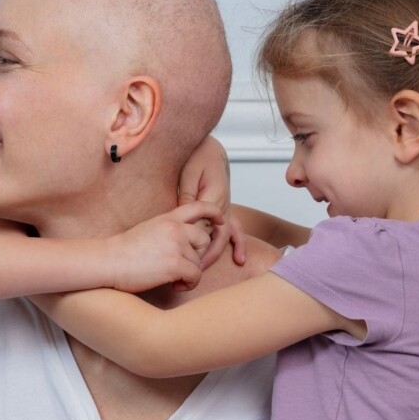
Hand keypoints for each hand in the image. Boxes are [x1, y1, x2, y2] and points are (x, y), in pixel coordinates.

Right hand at [106, 202, 223, 292]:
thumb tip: (185, 242)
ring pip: (198, 262)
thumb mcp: (149, 230)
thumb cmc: (125, 251)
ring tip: (172, 278)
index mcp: (168, 218)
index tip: (220, 220)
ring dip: (188, 274)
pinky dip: (188, 284)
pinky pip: (195, 276)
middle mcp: (175, 228)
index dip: (214, 212)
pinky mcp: (175, 264)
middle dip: (197, 255)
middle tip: (181, 265)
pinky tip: (174, 285)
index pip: (199, 206)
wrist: (108, 261)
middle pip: (204, 239)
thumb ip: (168, 230)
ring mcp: (176, 245)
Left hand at [178, 136, 246, 266]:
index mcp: (213, 197)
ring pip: (224, 236)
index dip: (191, 241)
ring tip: (202, 269)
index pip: (202, 226)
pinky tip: (240, 260)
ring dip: (215, 254)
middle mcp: (223, 206)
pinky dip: (238, 244)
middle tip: (188, 270)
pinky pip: (235, 230)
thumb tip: (183, 214)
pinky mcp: (225, 210)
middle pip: (214, 236)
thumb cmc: (197, 158)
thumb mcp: (188, 174)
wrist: (210, 150)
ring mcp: (226, 209)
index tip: (178, 254)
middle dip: (201, 254)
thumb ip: (188, 194)